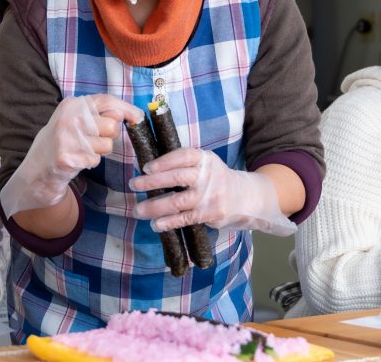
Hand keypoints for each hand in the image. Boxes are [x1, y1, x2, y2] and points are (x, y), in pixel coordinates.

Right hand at [0, 94, 142, 218]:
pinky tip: (76, 160)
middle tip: (92, 140)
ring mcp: (67, 138)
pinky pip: (96, 160)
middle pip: (112, 126)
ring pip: (107, 145)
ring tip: (82, 150)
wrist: (37, 168)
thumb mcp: (77, 120)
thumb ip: (101, 114)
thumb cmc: (63, 141)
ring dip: (99, 151)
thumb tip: (134, 114)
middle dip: (108, 136)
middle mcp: (69, 118)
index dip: (126, 109)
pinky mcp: (67, 157)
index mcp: (72, 104)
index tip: (137, 117)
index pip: (107, 101)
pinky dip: (90, 163)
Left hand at [129, 148, 295, 235]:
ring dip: (154, 206)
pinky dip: (168, 222)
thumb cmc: (217, 179)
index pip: (183, 156)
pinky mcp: (211, 213)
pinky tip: (156, 225)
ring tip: (138, 210)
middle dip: (151, 182)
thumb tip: (149, 171)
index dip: (163, 161)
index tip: (146, 167)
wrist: (246, 198)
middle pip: (177, 177)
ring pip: (177, 201)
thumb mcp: (207, 164)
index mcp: (205, 158)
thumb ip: (185, 165)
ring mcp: (210, 195)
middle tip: (134, 185)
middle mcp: (208, 175)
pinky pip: (185, 218)